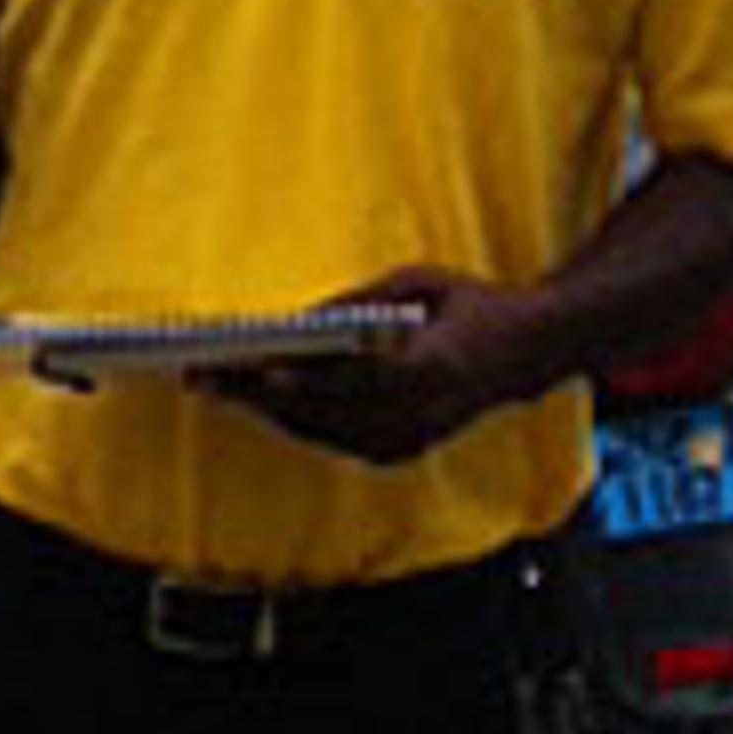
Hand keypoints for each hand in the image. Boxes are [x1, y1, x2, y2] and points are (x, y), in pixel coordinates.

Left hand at [198, 274, 537, 463]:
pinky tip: (259, 402)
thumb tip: (303, 320)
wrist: (529, 353)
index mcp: (432, 369)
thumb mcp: (422, 282)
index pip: (353, 380)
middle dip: (258, 395)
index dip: (302, 380)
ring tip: (216, 388)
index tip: (255, 371)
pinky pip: (335, 441)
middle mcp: (420, 415)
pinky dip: (296, 422)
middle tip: (203, 377)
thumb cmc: (473, 306)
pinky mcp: (403, 451)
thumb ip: (364, 302)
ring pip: (322, 432)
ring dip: (267, 411)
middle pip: (324, 411)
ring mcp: (411, 439)